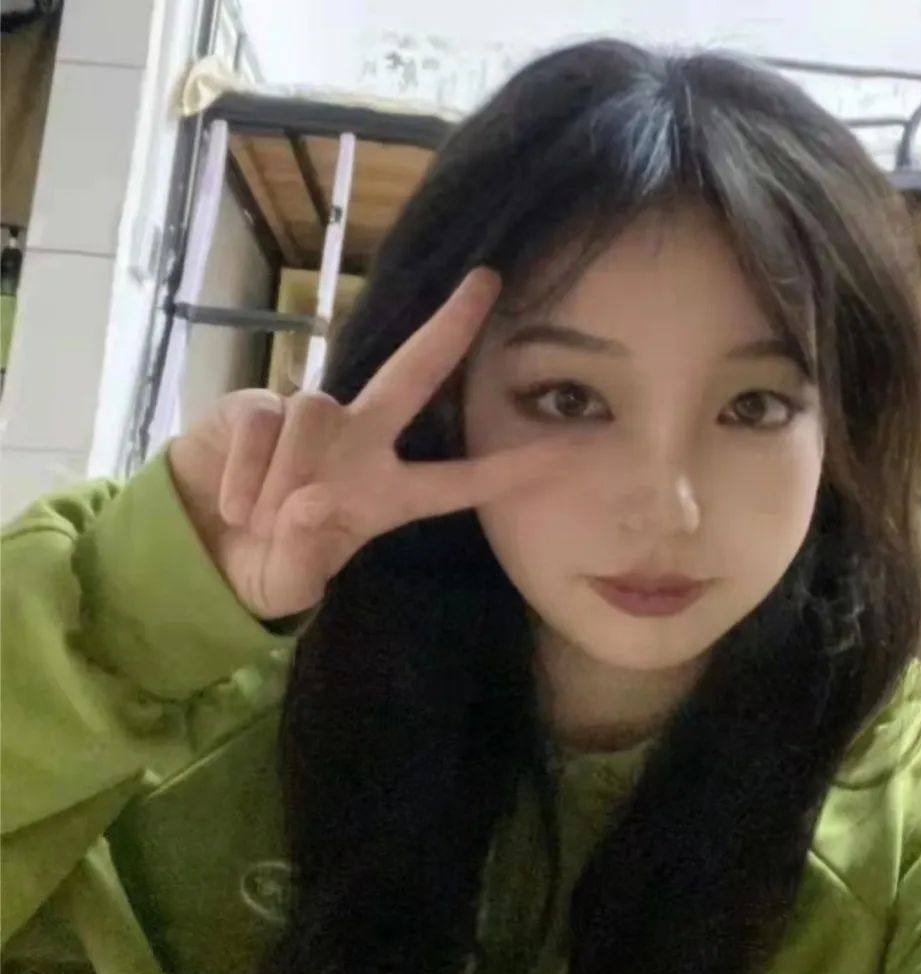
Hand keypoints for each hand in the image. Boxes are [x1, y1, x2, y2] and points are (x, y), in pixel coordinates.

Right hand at [167, 269, 569, 619]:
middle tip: (488, 281)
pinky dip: (245, 474)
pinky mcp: (254, 406)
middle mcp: (358, 442)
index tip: (565, 453)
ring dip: (286, 476)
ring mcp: (307, 417)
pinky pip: (263, 423)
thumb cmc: (264, 565)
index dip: (504, 471)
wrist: (196, 549)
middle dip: (449, 328)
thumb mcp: (289, 585)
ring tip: (259, 521)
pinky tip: (232, 505)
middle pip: (411, 374)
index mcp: (385, 493)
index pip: (455, 481)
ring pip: (316, 412)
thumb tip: (309, 504)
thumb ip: (304, 559)